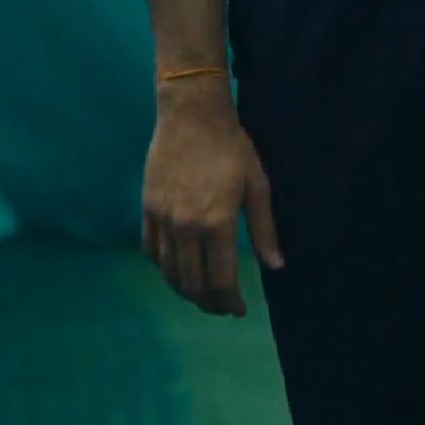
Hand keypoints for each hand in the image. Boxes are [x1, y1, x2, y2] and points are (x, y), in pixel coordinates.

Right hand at [142, 84, 283, 314]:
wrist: (191, 115)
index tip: (239, 310)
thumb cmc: (231, 147)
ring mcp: (163, 218)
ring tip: (201, 294)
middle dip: (209, 303)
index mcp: (218, 223)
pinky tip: (176, 270)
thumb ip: (264, 229)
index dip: (230, 303)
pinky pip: (151, 250)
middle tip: (221, 307)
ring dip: (185, 290)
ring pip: (169, 272)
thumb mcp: (257, 186)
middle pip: (193, 283)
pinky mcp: (148, 208)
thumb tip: (276, 266)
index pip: (221, 281)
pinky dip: (163, 268)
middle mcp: (187, 227)